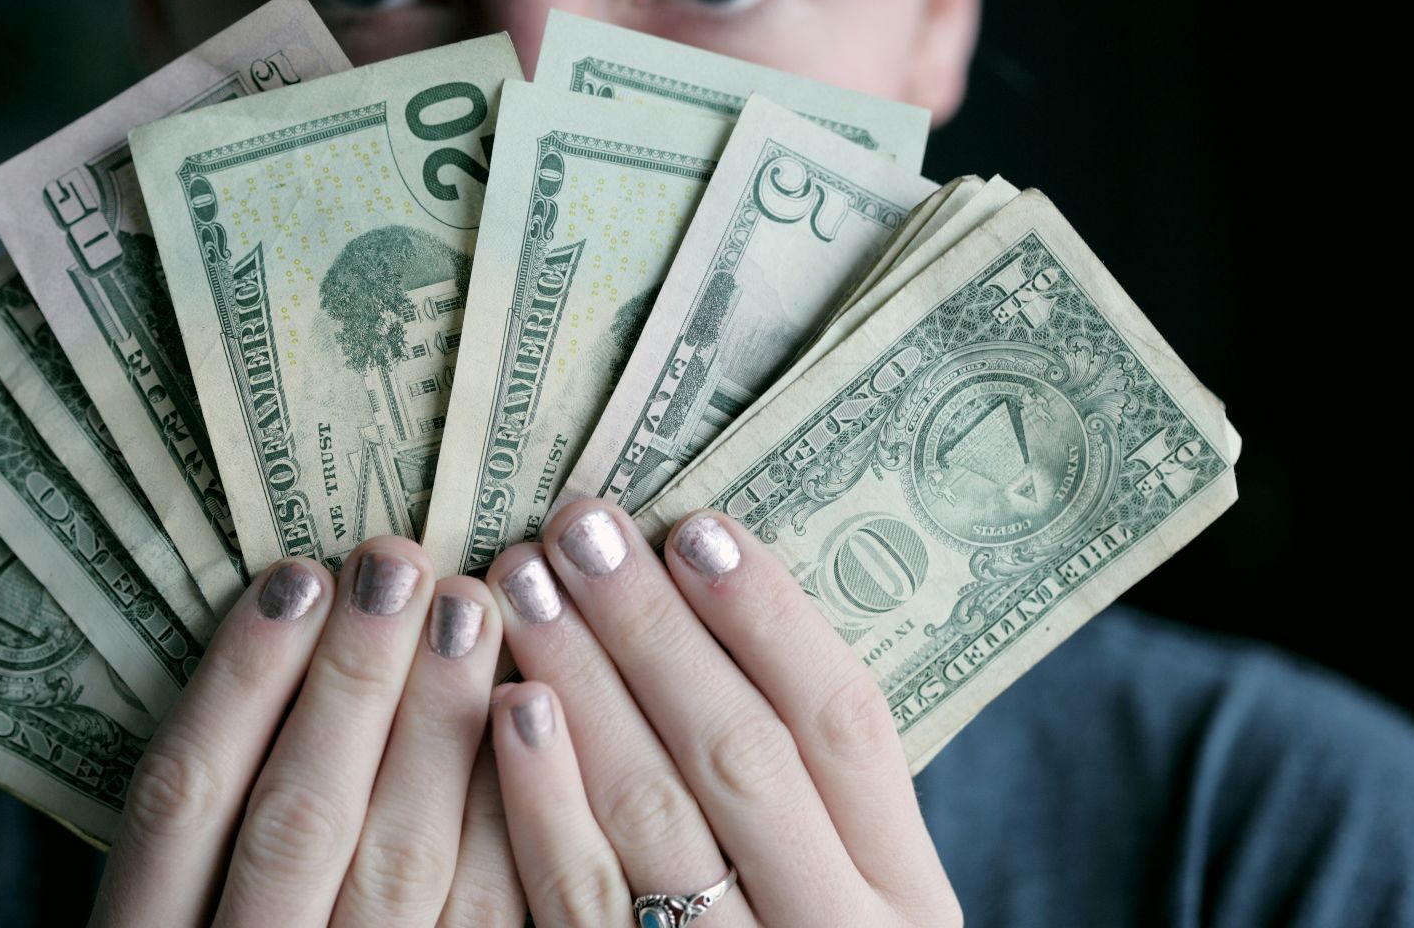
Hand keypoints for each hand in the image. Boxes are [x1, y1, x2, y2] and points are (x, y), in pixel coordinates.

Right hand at [89, 537, 522, 926]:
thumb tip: (299, 616)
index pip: (181, 800)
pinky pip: (488, 920)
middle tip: (402, 563)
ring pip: (398, 867)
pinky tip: (527, 722)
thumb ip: (217, 801)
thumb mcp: (183, 896)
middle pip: (297, 819)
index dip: (238, 682)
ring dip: (437, 731)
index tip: (296, 576)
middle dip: (354, 681)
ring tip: (471, 611)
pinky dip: (507, 820)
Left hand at [483, 501, 961, 926]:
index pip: (845, 725)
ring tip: (525, 586)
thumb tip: (712, 602)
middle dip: (653, 629)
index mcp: (904, 888)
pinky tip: (509, 709)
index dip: (769, 616)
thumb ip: (807, 790)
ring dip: (584, 687)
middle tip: (580, 527)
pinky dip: (541, 800)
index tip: (693, 523)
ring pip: (655, 817)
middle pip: (742, 755)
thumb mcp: (852, 885)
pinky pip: (581, 898)